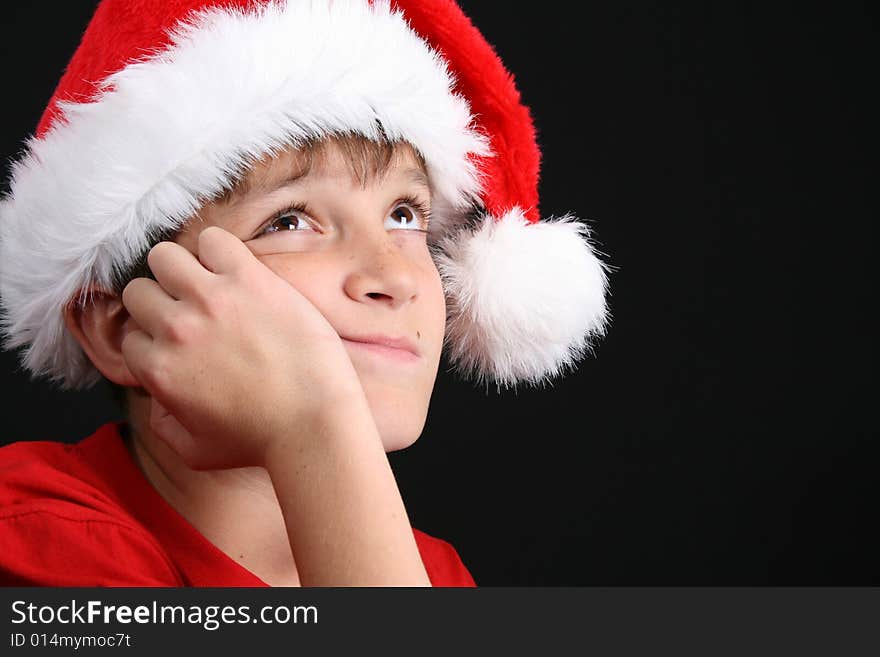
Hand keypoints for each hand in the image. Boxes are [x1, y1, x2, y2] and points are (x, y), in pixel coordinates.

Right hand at [120, 225, 364, 469]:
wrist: (314, 423)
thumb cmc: (262, 441)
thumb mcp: (195, 450)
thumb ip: (163, 426)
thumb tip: (157, 402)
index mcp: (158, 369)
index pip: (132, 336)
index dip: (156, 339)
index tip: (182, 344)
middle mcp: (176, 330)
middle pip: (140, 291)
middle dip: (162, 302)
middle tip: (194, 313)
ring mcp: (211, 299)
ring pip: (165, 257)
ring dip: (182, 269)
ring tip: (210, 285)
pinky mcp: (249, 279)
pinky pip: (213, 239)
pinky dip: (218, 250)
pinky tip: (237, 271)